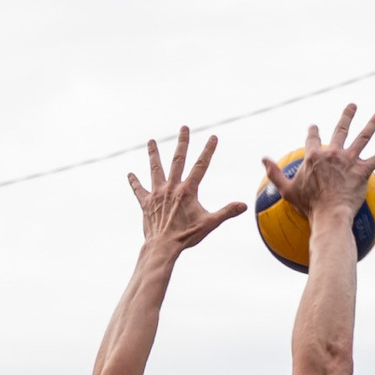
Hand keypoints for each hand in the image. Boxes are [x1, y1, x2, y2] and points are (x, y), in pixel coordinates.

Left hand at [129, 127, 245, 255]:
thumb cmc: (186, 236)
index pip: (201, 166)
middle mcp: (172, 187)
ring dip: (154, 154)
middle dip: (182, 143)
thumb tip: (244, 205)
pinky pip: (139, 190)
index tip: (213, 137)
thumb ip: (226, 212)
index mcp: (188, 190)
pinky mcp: (146, 203)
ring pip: (155, 169)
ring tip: (151, 141)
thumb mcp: (209, 224)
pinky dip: (134, 182)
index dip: (208, 150)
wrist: (163, 246)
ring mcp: (157, 194)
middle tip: (184, 127)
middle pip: (177, 160)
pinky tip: (130, 174)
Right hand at [261, 104, 374, 231]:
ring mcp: (349, 161)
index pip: (313, 137)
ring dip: (372, 124)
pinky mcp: (363, 171)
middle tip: (353, 105)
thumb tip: (263, 159)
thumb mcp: (286, 189)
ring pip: (363, 137)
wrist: (329, 215)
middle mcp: (332, 153)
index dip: (313, 131)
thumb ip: (274, 173)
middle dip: (348, 115)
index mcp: (314, 156)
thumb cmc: (307, 205)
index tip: (314, 127)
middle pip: (341, 129)